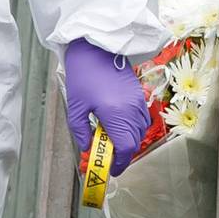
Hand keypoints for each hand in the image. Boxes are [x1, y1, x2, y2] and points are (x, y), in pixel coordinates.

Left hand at [63, 40, 148, 175]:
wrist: (96, 48)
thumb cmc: (84, 74)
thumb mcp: (76, 107)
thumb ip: (81, 132)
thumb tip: (87, 148)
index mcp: (116, 114)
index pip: (126, 148)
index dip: (119, 163)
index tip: (110, 169)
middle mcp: (131, 110)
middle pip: (135, 142)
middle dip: (123, 154)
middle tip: (107, 157)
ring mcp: (138, 102)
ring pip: (140, 131)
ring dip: (128, 141)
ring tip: (110, 140)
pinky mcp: (139, 95)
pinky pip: (142, 119)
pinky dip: (133, 128)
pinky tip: (117, 125)